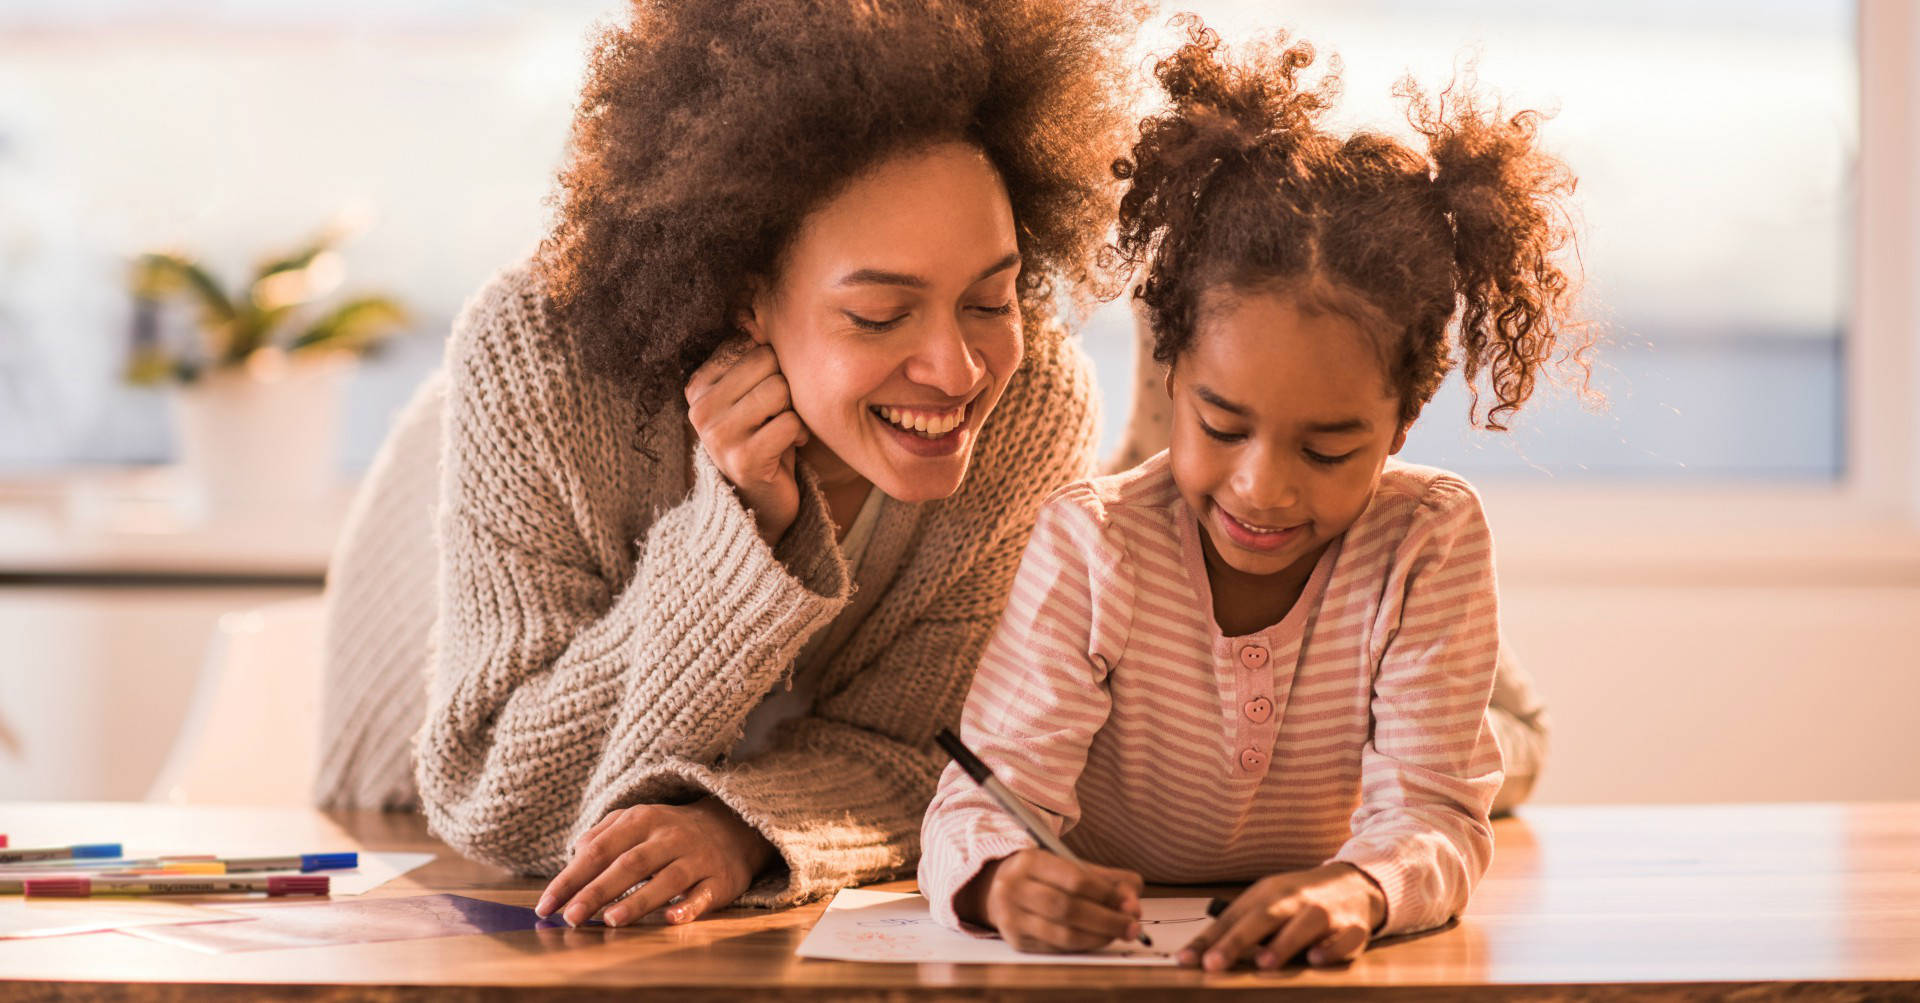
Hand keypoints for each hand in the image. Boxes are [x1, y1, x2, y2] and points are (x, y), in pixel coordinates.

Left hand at [535, 798, 776, 926]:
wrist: (731, 827)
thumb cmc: (668, 832)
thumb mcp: (635, 822)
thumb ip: (601, 837)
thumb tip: (571, 861)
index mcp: (642, 819)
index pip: (599, 850)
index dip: (571, 878)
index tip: (547, 905)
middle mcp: (670, 836)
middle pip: (629, 864)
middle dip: (597, 891)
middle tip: (571, 917)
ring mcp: (696, 858)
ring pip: (666, 880)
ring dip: (638, 901)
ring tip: (610, 921)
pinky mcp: (719, 880)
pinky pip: (703, 895)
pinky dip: (687, 908)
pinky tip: (669, 919)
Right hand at [685, 335, 808, 546]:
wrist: (760, 501)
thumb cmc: (761, 436)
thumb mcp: (749, 392)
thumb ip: (750, 355)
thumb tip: (757, 305)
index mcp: (697, 385)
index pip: (749, 345)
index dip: (771, 367)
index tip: (762, 395)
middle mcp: (700, 409)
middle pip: (767, 364)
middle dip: (784, 387)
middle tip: (776, 414)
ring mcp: (718, 436)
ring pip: (779, 391)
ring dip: (792, 411)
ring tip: (782, 429)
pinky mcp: (743, 459)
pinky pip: (790, 423)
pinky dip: (799, 435)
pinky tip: (788, 448)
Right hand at [959, 849, 1144, 952]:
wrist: (995, 888)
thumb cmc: (1043, 876)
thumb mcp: (1068, 865)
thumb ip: (1105, 878)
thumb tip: (1133, 898)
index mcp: (1030, 861)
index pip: (1074, 879)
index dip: (1107, 894)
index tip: (1131, 904)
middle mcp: (1015, 888)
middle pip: (1068, 908)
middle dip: (1106, 920)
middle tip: (1133, 926)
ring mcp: (1012, 917)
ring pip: (1062, 934)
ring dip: (1098, 937)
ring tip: (1119, 934)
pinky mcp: (1015, 940)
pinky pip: (1056, 948)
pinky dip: (1082, 946)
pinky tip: (1098, 940)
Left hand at [1177, 862, 1385, 970]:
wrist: (1354, 883)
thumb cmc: (1299, 899)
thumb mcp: (1266, 903)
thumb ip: (1236, 926)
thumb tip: (1197, 955)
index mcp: (1267, 893)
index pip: (1232, 918)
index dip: (1208, 940)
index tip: (1185, 961)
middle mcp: (1294, 899)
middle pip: (1263, 917)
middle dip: (1237, 941)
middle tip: (1213, 964)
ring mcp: (1325, 912)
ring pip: (1304, 925)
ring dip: (1284, 944)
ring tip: (1263, 963)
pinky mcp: (1353, 927)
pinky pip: (1344, 939)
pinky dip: (1331, 949)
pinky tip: (1316, 959)